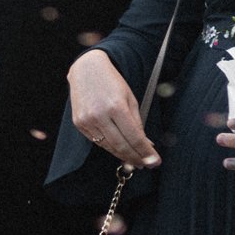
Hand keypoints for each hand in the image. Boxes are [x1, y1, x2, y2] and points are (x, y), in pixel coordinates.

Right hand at [65, 49, 158, 167]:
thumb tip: (146, 145)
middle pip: (121, 146)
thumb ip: (137, 123)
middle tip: (147, 164)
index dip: (146, 153)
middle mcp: (99, 115)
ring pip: (109, 147)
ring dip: (123, 155)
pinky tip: (119, 148)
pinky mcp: (79, 124)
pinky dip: (110, 147)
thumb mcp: (130, 99)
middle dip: (136, 158)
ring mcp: (87, 120)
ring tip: (135, 160)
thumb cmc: (112, 82)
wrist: (86, 70)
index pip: (134, 138)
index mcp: (116, 107)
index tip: (155, 161)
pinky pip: (97, 141)